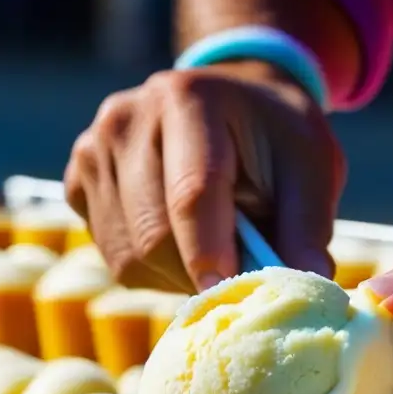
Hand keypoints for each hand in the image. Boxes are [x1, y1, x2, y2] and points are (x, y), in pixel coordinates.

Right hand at [64, 61, 344, 292]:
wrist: (235, 108)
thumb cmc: (278, 140)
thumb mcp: (313, 166)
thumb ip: (308, 225)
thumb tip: (311, 281)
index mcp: (189, 100)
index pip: (192, 194)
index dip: (211, 253)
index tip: (230, 293)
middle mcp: (126, 118)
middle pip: (154, 235)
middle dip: (201, 274)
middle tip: (242, 278)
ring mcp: (93, 150)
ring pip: (129, 257)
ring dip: (180, 277)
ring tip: (218, 251)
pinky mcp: (78, 184)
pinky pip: (114, 259)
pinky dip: (155, 272)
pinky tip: (185, 244)